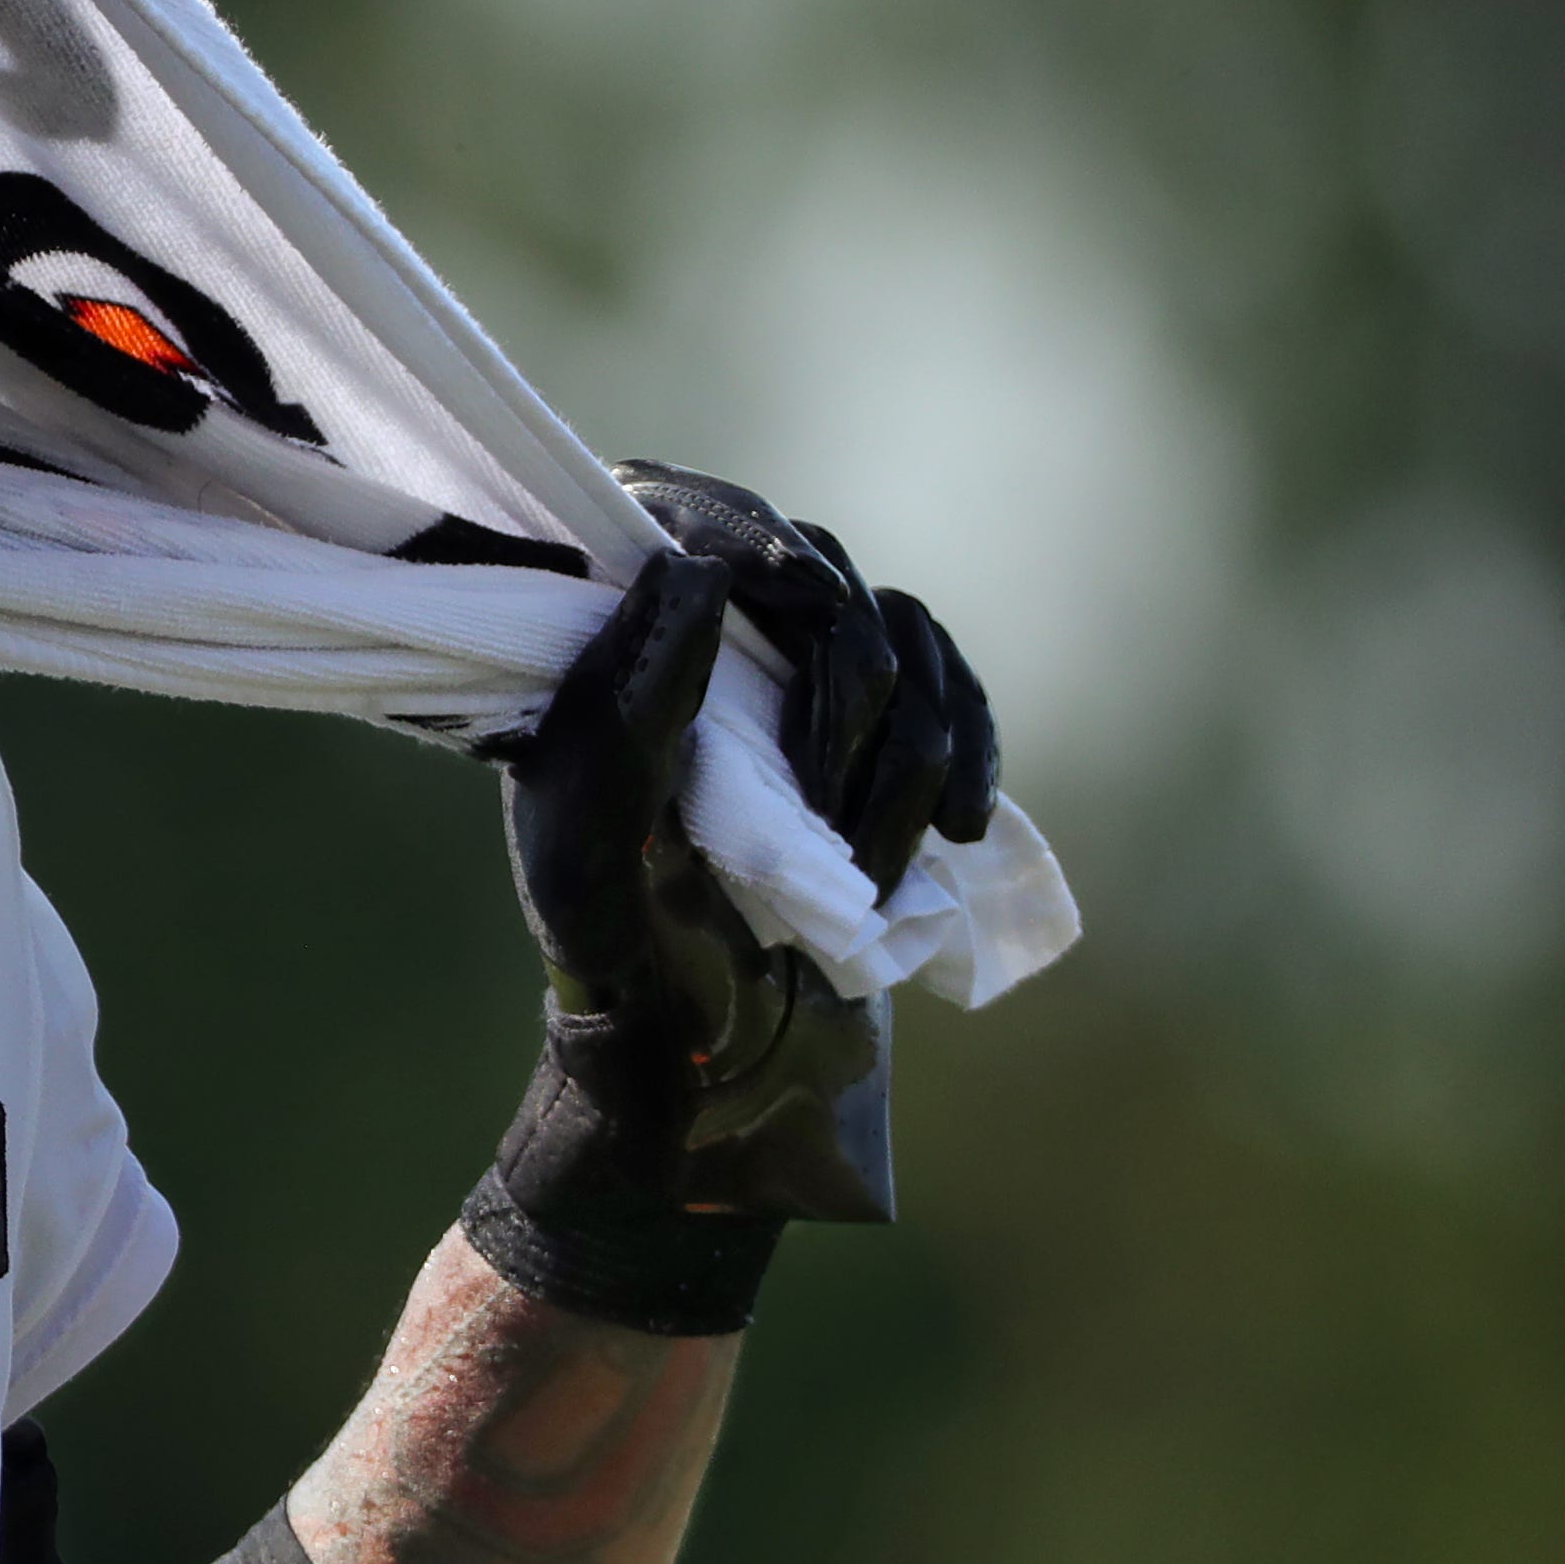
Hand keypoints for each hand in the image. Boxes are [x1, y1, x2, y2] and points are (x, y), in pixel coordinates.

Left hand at [463, 471, 994, 1331]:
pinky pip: (949, 685)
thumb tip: (687, 568)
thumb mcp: (597, 834)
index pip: (680, 510)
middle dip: (839, 697)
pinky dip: (967, 747)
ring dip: (904, 752)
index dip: (746, 534)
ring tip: (872, 865)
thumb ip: (632, 702)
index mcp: (602, 636)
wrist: (704, 1053)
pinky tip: (962, 824)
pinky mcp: (870, 726)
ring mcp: (792, 673)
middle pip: (813, 571)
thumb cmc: (620, 947)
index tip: (793, 589)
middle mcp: (695, 631)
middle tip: (827, 811)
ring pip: (897, 632)